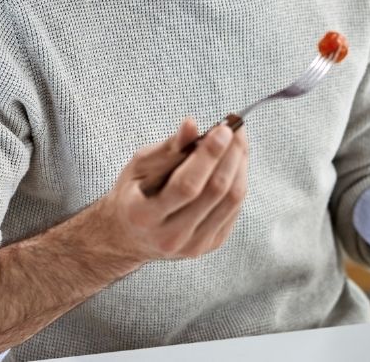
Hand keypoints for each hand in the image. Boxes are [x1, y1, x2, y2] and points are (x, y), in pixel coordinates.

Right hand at [88, 118, 248, 265]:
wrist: (129, 237)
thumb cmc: (133, 195)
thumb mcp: (140, 166)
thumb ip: (169, 147)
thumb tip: (192, 124)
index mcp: (144, 216)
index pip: (186, 186)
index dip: (209, 155)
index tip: (223, 129)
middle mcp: (169, 236)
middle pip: (214, 192)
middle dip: (231, 155)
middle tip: (236, 129)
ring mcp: (193, 245)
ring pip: (231, 200)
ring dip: (240, 165)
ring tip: (238, 142)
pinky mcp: (210, 245)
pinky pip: (234, 209)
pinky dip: (239, 181)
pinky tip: (235, 163)